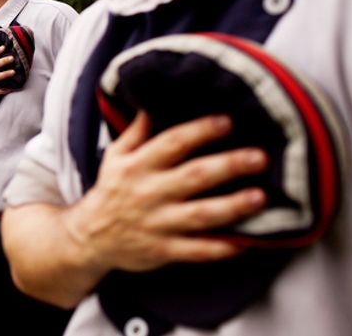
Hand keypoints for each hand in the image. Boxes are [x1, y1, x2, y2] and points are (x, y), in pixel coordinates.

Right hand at [70, 111, 268, 273]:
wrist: (91, 236)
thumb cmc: (112, 189)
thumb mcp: (116, 155)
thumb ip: (138, 131)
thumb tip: (154, 101)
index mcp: (137, 166)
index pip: (171, 143)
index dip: (200, 131)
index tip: (227, 121)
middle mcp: (148, 192)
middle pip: (193, 176)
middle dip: (228, 165)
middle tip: (259, 157)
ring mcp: (156, 223)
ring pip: (200, 215)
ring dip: (231, 206)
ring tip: (260, 197)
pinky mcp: (163, 250)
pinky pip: (196, 251)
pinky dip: (220, 248)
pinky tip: (245, 242)